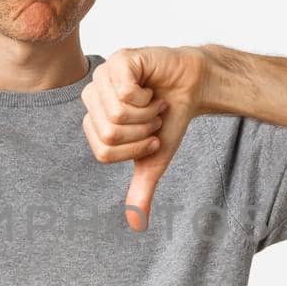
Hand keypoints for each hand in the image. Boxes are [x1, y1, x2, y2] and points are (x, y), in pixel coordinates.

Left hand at [80, 46, 207, 230]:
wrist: (194, 88)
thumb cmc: (170, 119)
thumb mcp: (154, 159)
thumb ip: (140, 189)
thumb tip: (136, 226)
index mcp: (93, 118)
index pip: (103, 150)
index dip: (133, 149)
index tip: (149, 137)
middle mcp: (92, 95)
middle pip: (109, 132)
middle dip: (141, 132)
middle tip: (153, 118)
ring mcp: (103, 75)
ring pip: (117, 112)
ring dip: (146, 114)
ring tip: (154, 103)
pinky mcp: (120, 59)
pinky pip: (126, 90)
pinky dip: (147, 97)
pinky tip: (153, 88)